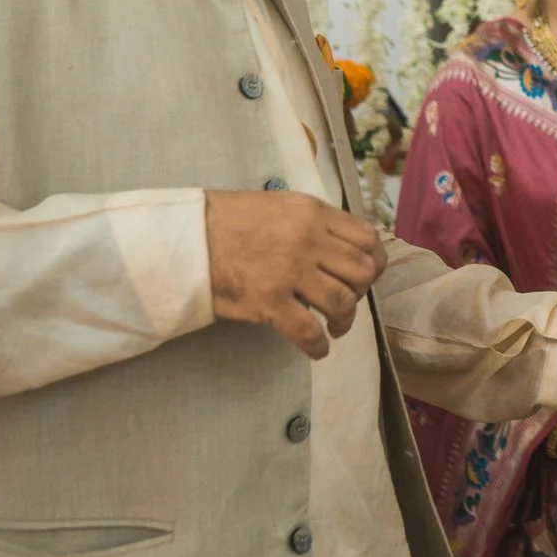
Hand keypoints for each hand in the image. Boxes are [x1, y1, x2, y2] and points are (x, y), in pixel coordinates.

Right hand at [205, 190, 386, 358]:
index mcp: (312, 212)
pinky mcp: (268, 300)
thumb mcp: (277, 206)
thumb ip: (310, 224)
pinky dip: (318, 345)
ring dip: (344, 320)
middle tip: (346, 302)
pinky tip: (317, 349)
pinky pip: (307, 330)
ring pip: (342, 301)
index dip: (374, 263)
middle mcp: (307, 239)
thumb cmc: (224, 222)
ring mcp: (289, 270)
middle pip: (360, 271)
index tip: (368, 276)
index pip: (366, 238)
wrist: (182, 238)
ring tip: (335, 327)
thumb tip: (337, 249)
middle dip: (361, 292)